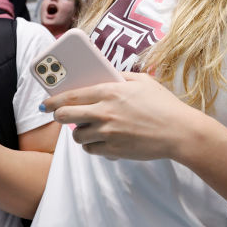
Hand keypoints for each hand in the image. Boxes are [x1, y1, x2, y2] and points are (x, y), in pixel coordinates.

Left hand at [43, 72, 208, 160]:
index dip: (54, 100)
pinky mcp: (114, 150)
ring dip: (79, 132)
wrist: (179, 132)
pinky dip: (93, 145)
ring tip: (88, 129)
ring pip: (77, 136)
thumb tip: (104, 77)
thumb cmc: (163, 104)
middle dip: (59, 116)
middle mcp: (104, 112)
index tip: (46, 103)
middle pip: (65, 116)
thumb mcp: (143, 81)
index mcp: (109, 91)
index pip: (70, 96)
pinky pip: (91, 149)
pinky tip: (101, 140)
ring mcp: (108, 133)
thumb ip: (120, 77)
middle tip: (61, 116)